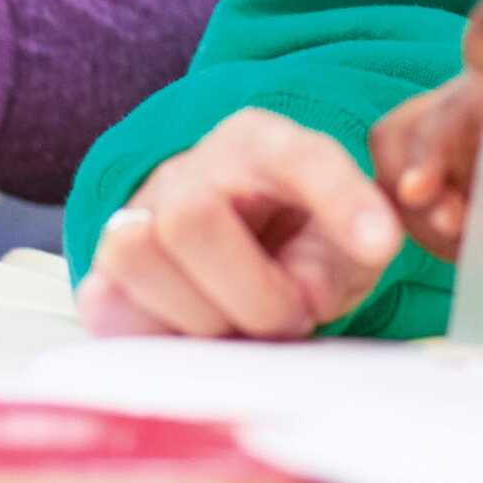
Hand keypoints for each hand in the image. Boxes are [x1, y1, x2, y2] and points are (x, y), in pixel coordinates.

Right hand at [79, 107, 404, 339]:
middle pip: (192, 217)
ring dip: (201, 317)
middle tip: (291, 318)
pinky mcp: (106, 272)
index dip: (338, 200)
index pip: (299, 159)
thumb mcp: (345, 245)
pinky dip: (151, 333)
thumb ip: (343, 259)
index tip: (381, 247)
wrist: (241, 249)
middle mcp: (190, 169)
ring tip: (241, 327)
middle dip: (252, 293)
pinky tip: (195, 337)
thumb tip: (304, 291)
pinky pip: (102, 303)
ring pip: (135, 254)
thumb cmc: (301, 240)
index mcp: (261, 144)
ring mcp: (137, 215)